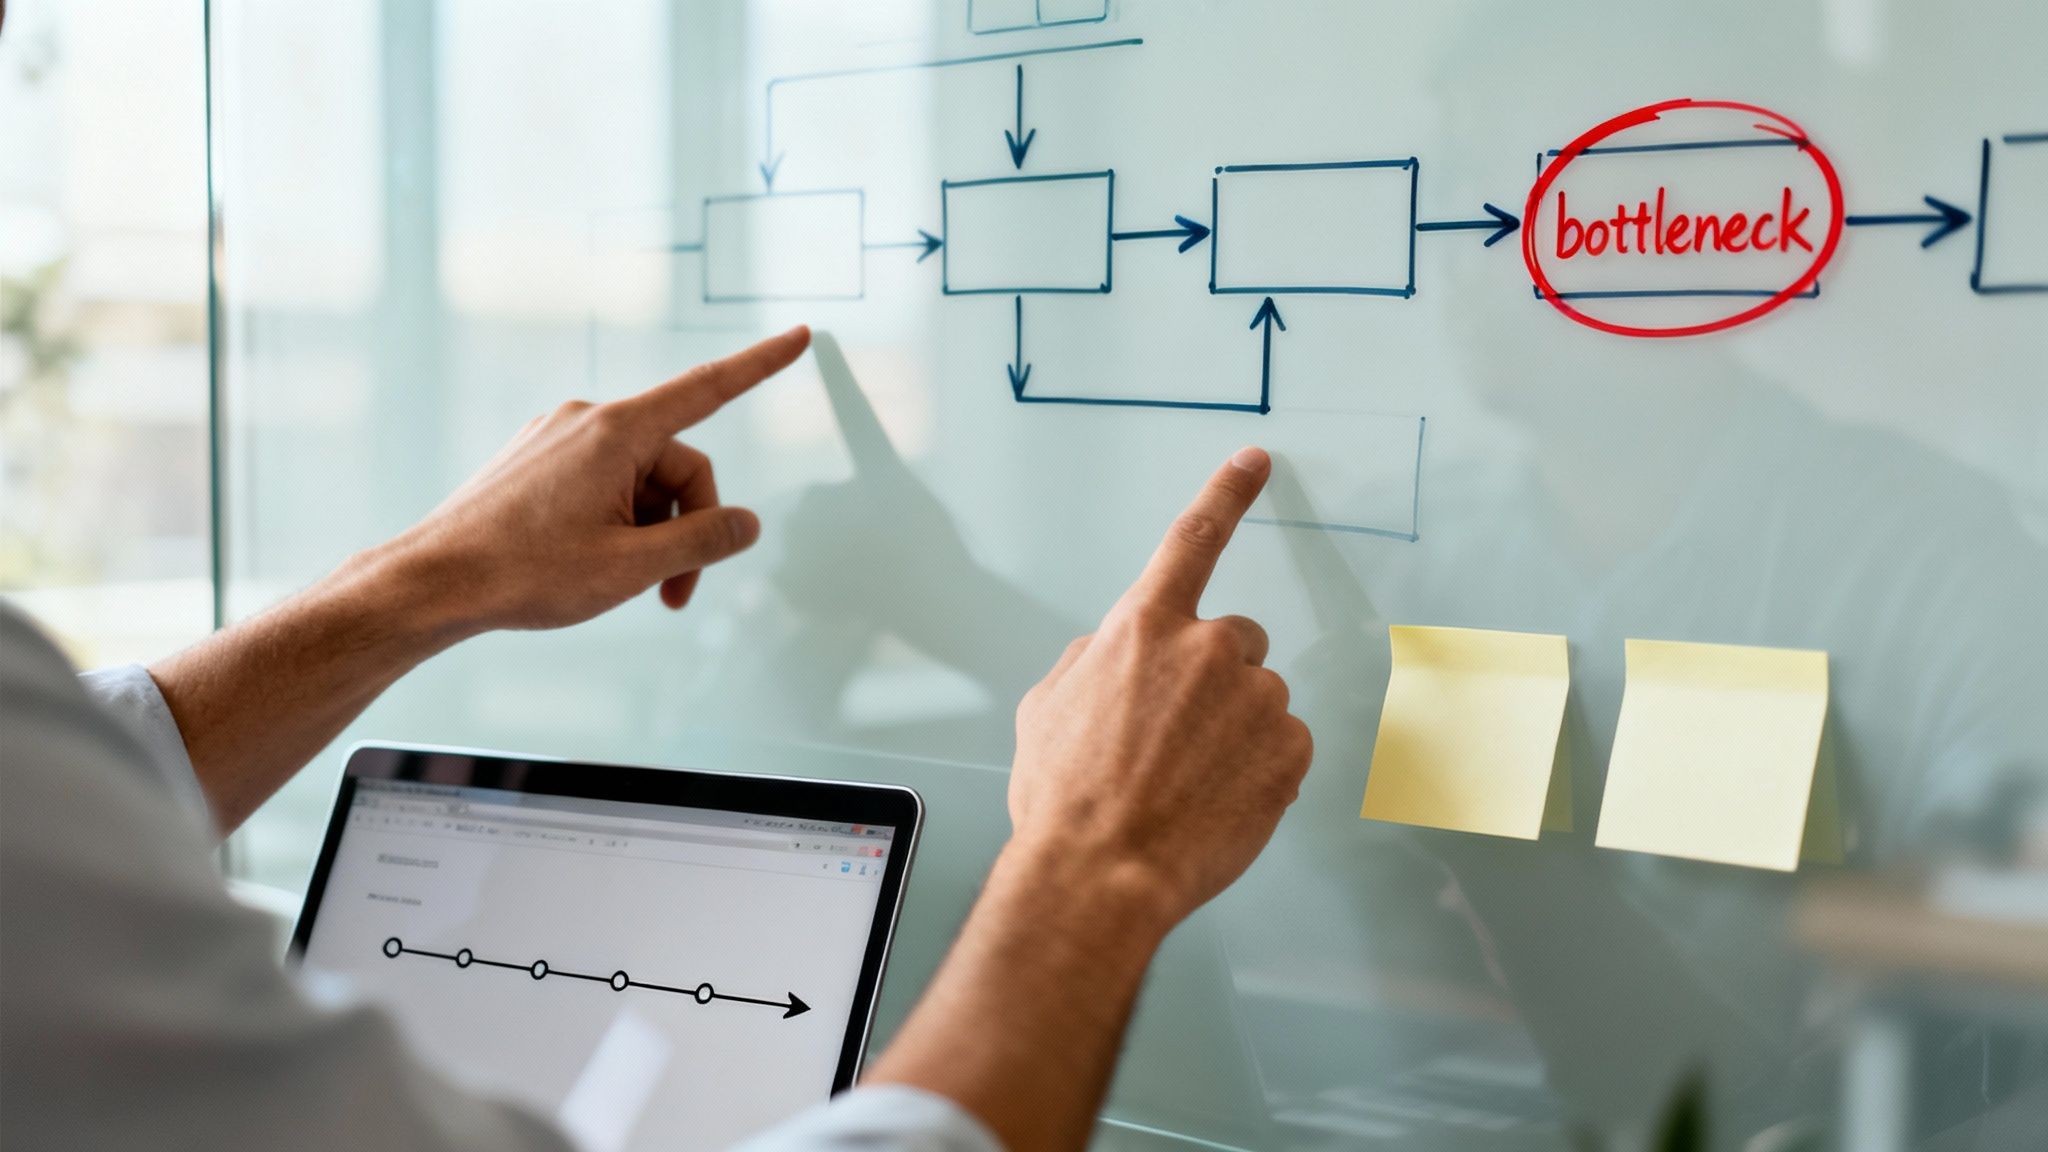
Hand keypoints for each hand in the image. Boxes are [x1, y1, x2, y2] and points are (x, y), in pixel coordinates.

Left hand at [372, 327, 811, 635]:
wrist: (431, 582)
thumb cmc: (522, 573)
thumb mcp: (631, 568)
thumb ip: (701, 542)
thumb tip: (745, 524)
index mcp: (616, 433)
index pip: (708, 389)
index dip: (761, 365)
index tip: (800, 337)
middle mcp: (587, 422)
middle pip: (675, 466)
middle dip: (687, 528)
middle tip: (672, 593)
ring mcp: (557, 438)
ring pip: (639, 480)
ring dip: (649, 533)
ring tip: (623, 584)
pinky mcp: (537, 460)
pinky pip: (603, 483)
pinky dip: (616, 523)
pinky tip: (590, 564)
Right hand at [1006, 446, 1312, 928]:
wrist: (1102, 874)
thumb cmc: (1065, 801)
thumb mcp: (1046, 709)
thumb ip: (1091, 662)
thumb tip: (1112, 656)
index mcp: (1143, 628)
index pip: (1192, 539)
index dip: (1227, 493)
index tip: (1255, 462)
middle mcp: (1208, 649)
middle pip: (1236, 639)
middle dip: (1215, 678)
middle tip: (1177, 736)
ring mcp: (1256, 699)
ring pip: (1260, 698)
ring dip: (1235, 728)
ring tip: (1188, 781)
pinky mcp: (1291, 750)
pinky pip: (1285, 744)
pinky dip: (1260, 768)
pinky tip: (1218, 799)